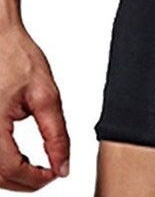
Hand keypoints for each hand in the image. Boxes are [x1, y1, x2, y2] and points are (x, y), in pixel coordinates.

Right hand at [0, 23, 68, 189]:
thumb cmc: (16, 58)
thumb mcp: (46, 94)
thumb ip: (56, 133)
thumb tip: (62, 165)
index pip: (12, 169)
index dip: (36, 179)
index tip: (55, 174)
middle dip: (26, 181)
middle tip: (49, 174)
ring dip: (13, 175)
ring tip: (36, 166)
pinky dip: (2, 164)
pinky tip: (18, 158)